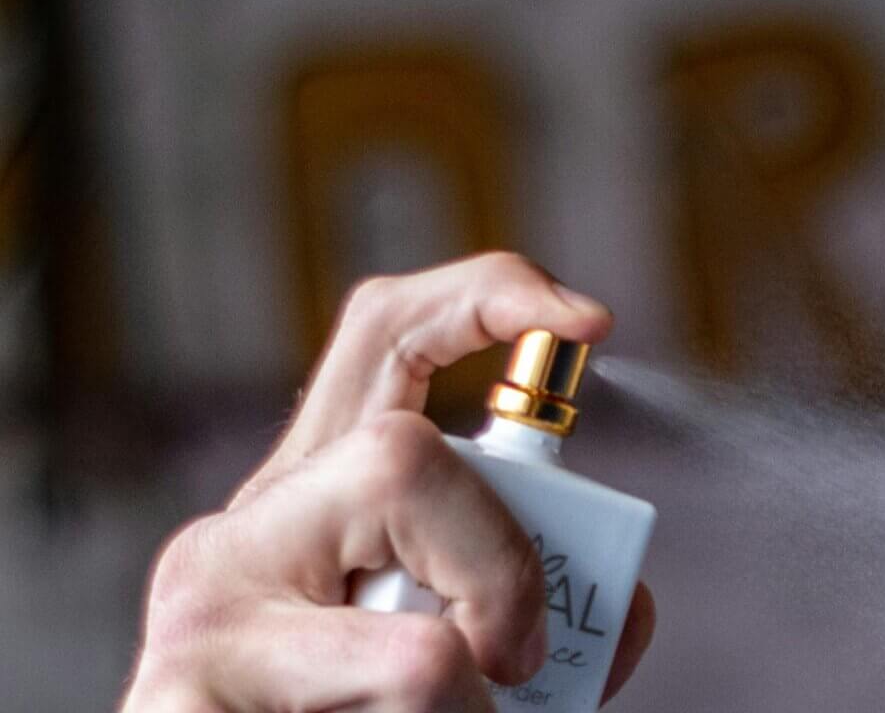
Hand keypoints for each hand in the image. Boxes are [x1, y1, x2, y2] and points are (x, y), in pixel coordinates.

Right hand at [121, 252, 657, 710]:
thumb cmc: (369, 710)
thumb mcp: (448, 641)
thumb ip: (521, 592)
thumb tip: (622, 603)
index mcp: (309, 500)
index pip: (386, 336)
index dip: (490, 298)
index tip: (590, 322)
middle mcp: (237, 538)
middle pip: (403, 457)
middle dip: (501, 572)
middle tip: (513, 663)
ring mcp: (196, 622)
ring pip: (420, 651)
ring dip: (472, 712)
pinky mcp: (176, 706)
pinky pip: (393, 703)